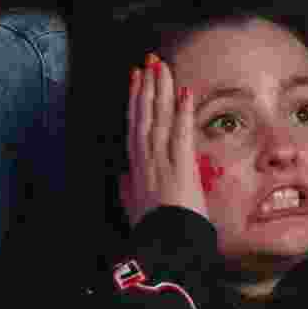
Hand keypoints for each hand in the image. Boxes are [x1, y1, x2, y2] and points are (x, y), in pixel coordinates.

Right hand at [123, 56, 206, 227]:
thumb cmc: (153, 231)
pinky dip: (182, 112)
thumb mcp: (134, 208)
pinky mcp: (180, 167)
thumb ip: (128, 189)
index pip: (135, 126)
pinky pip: (180, 134)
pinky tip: (185, 92)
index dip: (135, 100)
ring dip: (161, 91)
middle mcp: (146, 160)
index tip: (135, 78)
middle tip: (149, 61)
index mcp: (136, 168)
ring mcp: (162, 162)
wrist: (165, 247)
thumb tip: (122, 176)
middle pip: (145, 116)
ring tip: (162, 67)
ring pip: (159, 119)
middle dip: (147, 87)